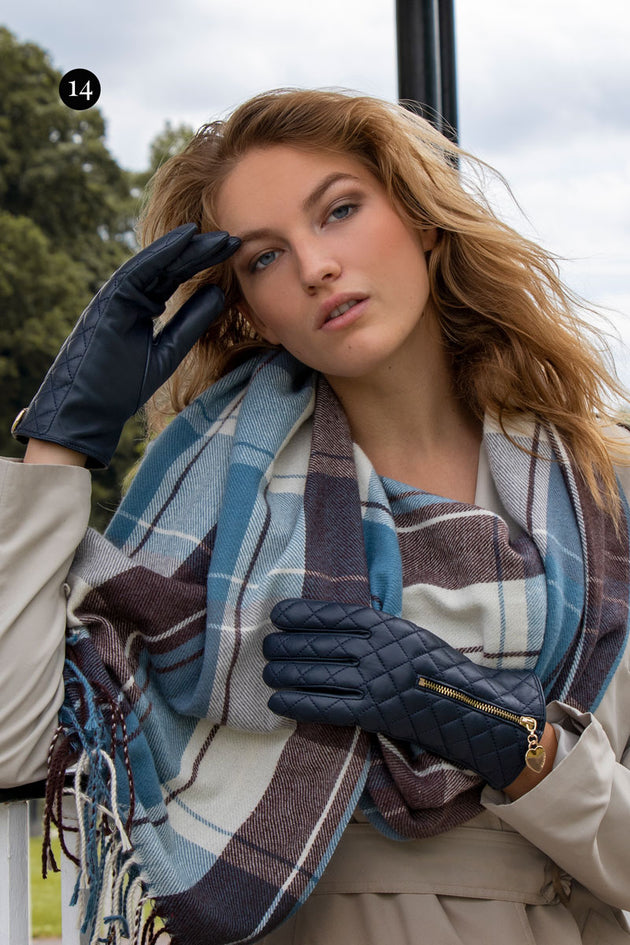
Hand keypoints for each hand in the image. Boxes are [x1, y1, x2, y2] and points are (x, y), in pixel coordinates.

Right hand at [12, 224, 239, 466]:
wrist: (88, 411)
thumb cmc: (120, 387)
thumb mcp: (168, 352)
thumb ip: (191, 323)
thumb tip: (219, 293)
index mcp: (141, 307)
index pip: (176, 279)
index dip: (204, 264)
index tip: (234, 253)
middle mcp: (128, 296)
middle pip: (169, 267)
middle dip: (201, 252)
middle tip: (233, 238)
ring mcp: (116, 295)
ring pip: (156, 264)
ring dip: (186, 247)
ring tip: (216, 234)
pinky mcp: (108, 299)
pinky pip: (138, 270)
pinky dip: (162, 253)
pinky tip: (186, 239)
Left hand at [263, 599, 545, 790]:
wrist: (469, 705)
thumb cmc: (435, 666)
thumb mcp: (407, 633)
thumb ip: (373, 627)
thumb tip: (331, 622)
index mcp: (385, 624)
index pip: (333, 615)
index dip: (301, 615)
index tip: (278, 614)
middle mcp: (376, 650)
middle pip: (319, 644)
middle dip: (286, 646)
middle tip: (266, 647)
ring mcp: (374, 682)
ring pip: (317, 675)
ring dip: (285, 674)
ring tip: (266, 673)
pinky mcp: (373, 713)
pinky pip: (327, 707)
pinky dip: (298, 704)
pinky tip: (278, 702)